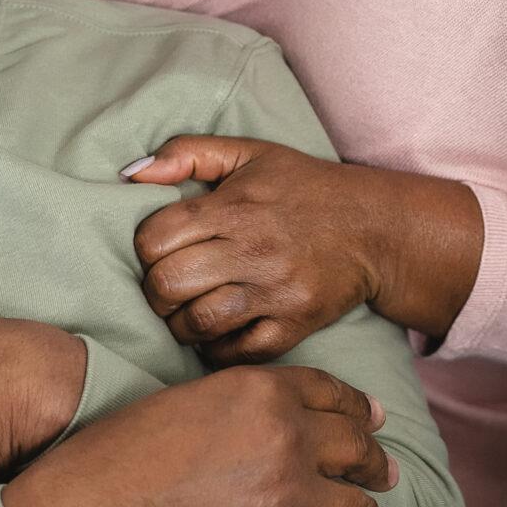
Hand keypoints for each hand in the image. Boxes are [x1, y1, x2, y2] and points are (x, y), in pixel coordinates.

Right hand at [3, 364, 397, 506]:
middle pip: (359, 452)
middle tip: (385, 482)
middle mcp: (286, 434)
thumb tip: (284, 419)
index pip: (335, 397)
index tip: (377, 425)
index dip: (363, 413)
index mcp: (263, 390)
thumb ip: (245, 402)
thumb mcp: (192, 399)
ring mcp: (286, 492)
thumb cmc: (125, 452)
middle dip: (377, 471)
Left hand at [128, 138, 480, 359]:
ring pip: (197, 324)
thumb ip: (188, 153)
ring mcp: (276, 291)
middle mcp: (254, 250)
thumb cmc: (304, 190)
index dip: (146, 250)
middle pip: (167, 285)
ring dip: (181, 324)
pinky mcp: (295, 325)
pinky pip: (236, 353)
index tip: (161, 252)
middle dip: (156, 292)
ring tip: (189, 313)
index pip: (154, 239)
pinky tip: (218, 334)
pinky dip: (217, 350)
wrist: (375, 228)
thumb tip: (131, 173)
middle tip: (168, 289)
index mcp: (235, 207)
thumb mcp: (250, 154)